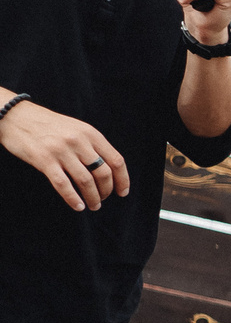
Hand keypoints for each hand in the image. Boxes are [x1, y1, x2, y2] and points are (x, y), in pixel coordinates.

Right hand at [1, 101, 127, 209]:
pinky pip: (63, 184)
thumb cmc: (48, 125)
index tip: (122, 192)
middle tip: (103, 199)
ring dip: (92, 198)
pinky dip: (73, 198)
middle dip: (106, 191)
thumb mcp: (76, 128)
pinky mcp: (44, 160)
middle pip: (103, 173)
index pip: (115, 160)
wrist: (16, 116)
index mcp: (90, 133)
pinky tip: (78, 206)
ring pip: (86, 181)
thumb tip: (108, 170)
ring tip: (93, 205)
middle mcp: (78, 141)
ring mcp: (61, 151)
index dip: (122, 179)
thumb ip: (91, 145)